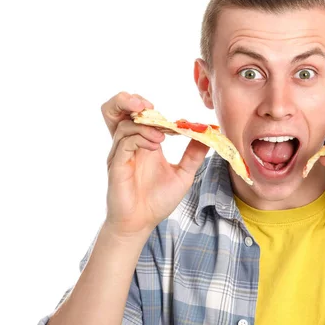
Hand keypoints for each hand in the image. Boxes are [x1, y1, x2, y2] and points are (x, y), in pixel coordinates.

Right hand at [101, 92, 208, 236]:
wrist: (141, 224)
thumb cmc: (157, 200)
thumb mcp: (183, 175)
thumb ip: (193, 155)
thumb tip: (209, 135)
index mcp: (143, 142)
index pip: (139, 114)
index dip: (153, 109)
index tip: (178, 122)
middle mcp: (128, 144)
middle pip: (116, 110)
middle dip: (129, 100)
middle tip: (148, 105)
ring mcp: (120, 153)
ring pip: (122, 123)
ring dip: (145, 124)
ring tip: (162, 136)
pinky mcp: (116, 164)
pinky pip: (124, 141)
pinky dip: (140, 137)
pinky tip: (155, 146)